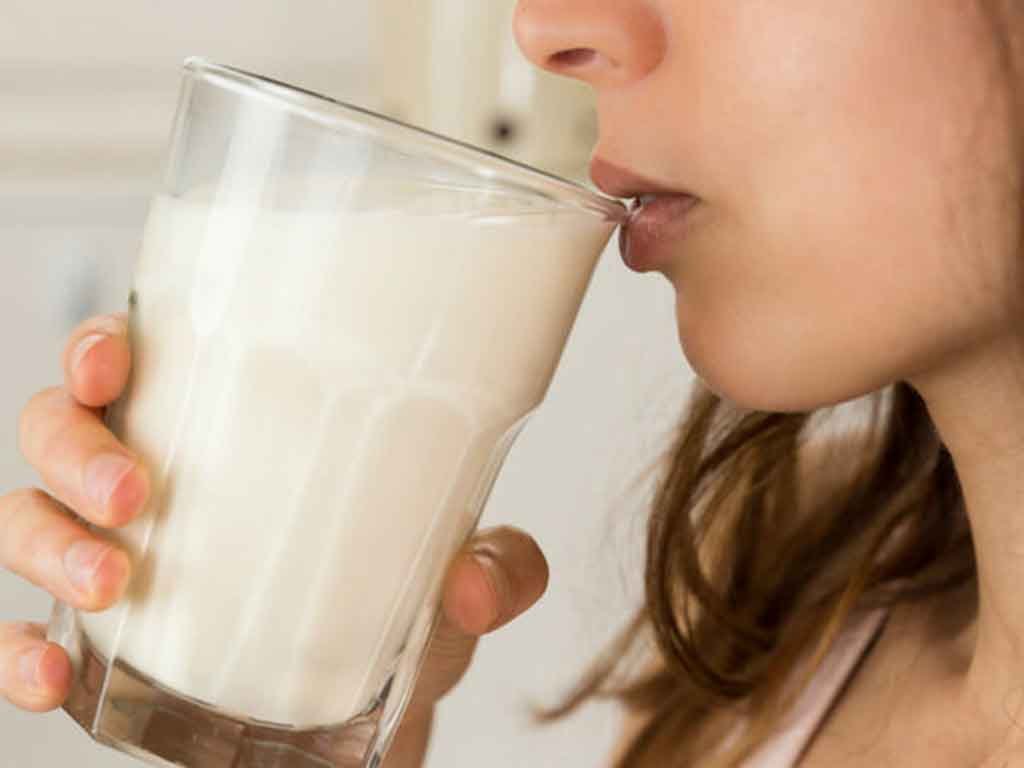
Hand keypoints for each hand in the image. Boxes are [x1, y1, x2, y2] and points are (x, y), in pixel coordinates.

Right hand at [0, 313, 549, 767]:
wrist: (371, 707)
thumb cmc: (394, 606)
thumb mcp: (454, 573)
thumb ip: (494, 569)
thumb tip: (476, 586)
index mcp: (225, 427)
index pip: (141, 359)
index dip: (103, 346)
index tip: (115, 360)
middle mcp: (153, 478)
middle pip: (60, 428)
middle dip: (77, 451)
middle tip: (137, 493)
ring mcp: (113, 556)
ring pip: (26, 518)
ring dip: (48, 543)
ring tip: (112, 583)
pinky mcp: (99, 643)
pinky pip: (19, 633)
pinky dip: (15, 652)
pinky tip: (50, 676)